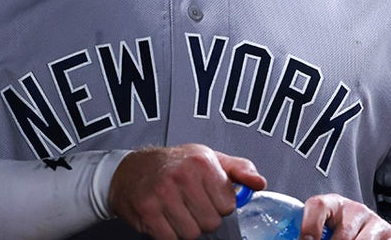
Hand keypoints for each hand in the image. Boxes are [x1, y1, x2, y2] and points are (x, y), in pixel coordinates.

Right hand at [107, 143, 264, 239]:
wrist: (131, 170)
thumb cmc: (175, 164)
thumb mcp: (209, 158)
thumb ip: (239, 170)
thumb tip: (260, 184)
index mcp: (203, 161)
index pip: (228, 205)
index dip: (218, 205)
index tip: (207, 196)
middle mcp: (183, 175)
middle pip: (211, 222)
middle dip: (202, 218)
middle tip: (190, 204)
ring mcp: (164, 193)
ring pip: (192, 234)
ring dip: (185, 227)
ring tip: (177, 210)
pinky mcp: (148, 210)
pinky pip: (171, 239)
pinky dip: (169, 234)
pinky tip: (164, 218)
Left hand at [302, 193, 390, 239]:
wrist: (372, 233)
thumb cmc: (339, 233)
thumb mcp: (326, 229)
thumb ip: (312, 233)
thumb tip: (302, 238)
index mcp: (332, 204)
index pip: (317, 206)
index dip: (309, 227)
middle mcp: (355, 209)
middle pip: (341, 237)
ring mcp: (374, 222)